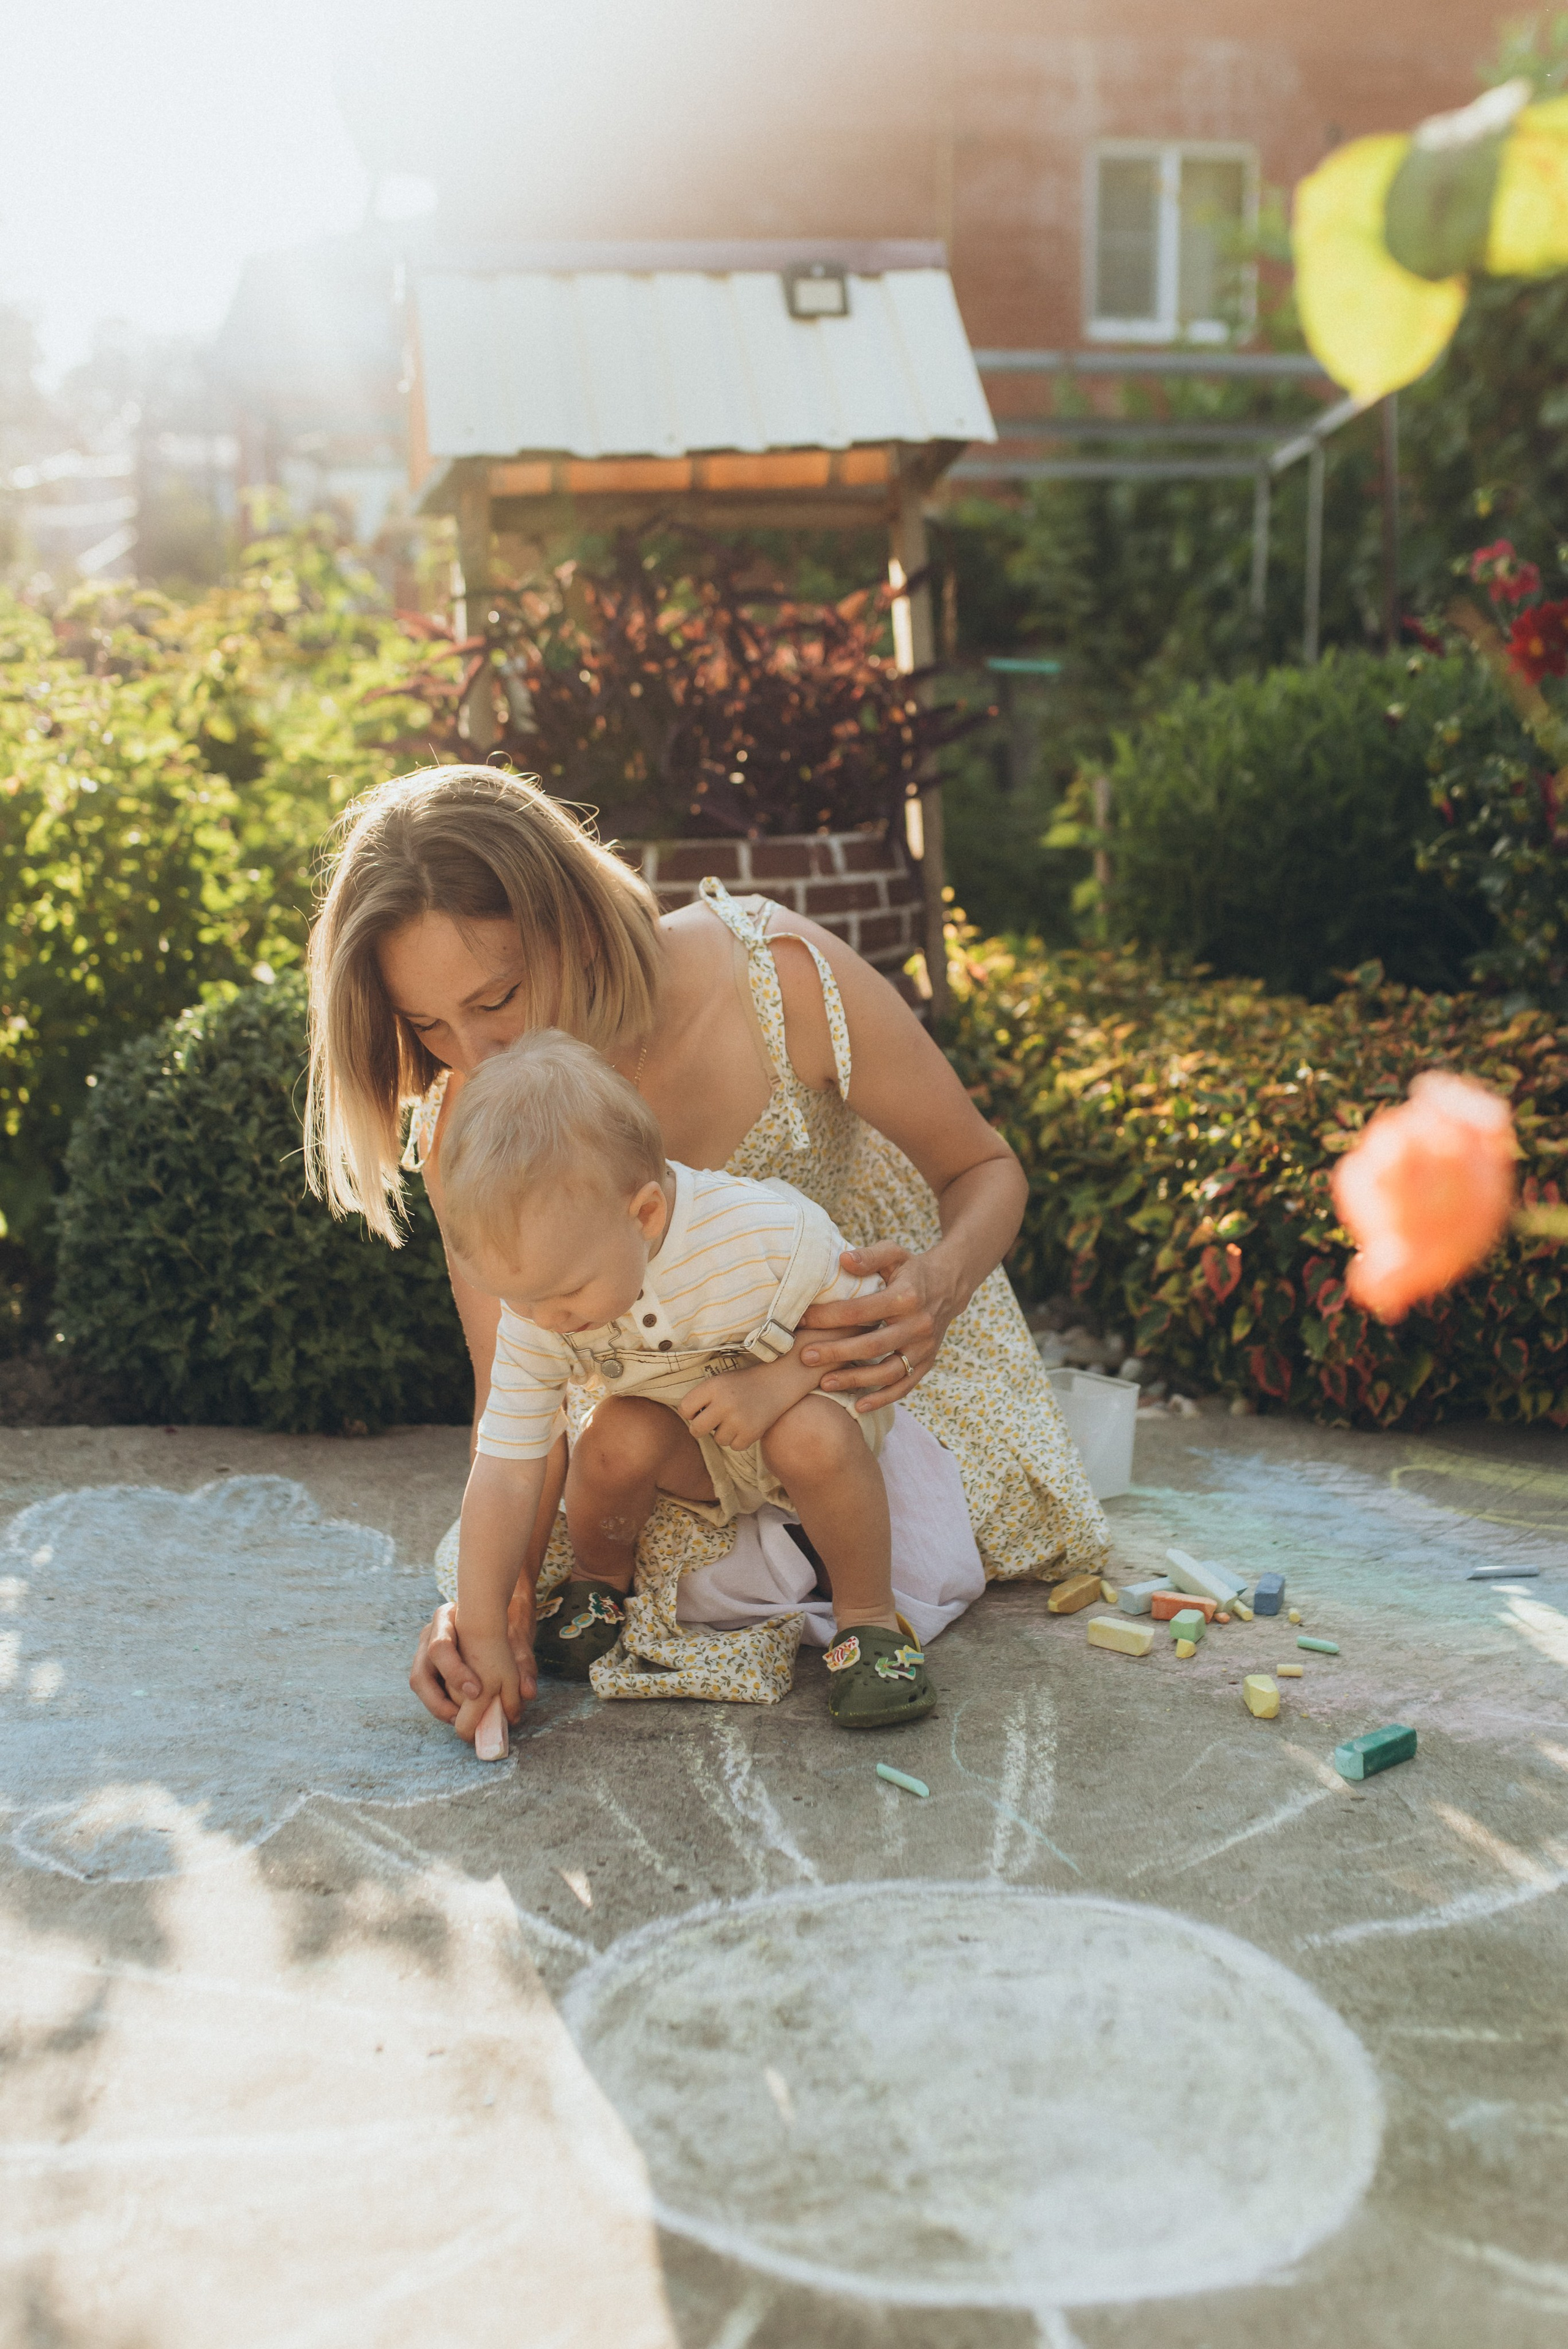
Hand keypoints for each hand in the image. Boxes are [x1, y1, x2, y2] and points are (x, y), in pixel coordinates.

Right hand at [409, 1579, 537, 1725]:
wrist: (488, 1620)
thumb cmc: (498, 1627)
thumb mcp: (514, 1640)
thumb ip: (523, 1663)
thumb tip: (529, 1692)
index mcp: (445, 1620)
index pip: (440, 1647)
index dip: (454, 1673)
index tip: (476, 1691)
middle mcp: (428, 1637)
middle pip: (419, 1675)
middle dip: (438, 1702)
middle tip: (461, 1718)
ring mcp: (424, 1655)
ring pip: (419, 1688)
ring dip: (438, 1708)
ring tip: (461, 1721)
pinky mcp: (428, 1670)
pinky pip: (427, 1694)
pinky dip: (441, 1707)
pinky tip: (459, 1715)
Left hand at [679, 1364, 778, 1450]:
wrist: (777, 1382)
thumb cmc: (743, 1384)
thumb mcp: (720, 1381)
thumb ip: (701, 1398)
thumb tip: (688, 1421)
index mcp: (713, 1386)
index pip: (685, 1409)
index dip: (690, 1413)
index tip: (698, 1411)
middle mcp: (724, 1403)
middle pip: (696, 1430)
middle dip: (700, 1429)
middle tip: (711, 1423)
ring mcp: (738, 1419)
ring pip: (718, 1440)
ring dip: (724, 1433)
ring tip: (736, 1418)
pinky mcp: (751, 1432)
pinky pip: (734, 1447)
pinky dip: (739, 1439)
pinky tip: (746, 1425)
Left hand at [797, 1243, 953, 1411]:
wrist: (949, 1285)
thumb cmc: (911, 1268)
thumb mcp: (893, 1253)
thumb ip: (869, 1256)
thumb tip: (843, 1260)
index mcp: (907, 1296)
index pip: (861, 1311)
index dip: (829, 1317)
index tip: (803, 1319)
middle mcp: (918, 1324)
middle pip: (872, 1345)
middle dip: (836, 1353)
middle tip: (804, 1356)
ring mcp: (924, 1347)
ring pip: (888, 1372)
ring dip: (855, 1380)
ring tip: (824, 1383)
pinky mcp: (927, 1362)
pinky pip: (905, 1386)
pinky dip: (882, 1399)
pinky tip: (858, 1406)